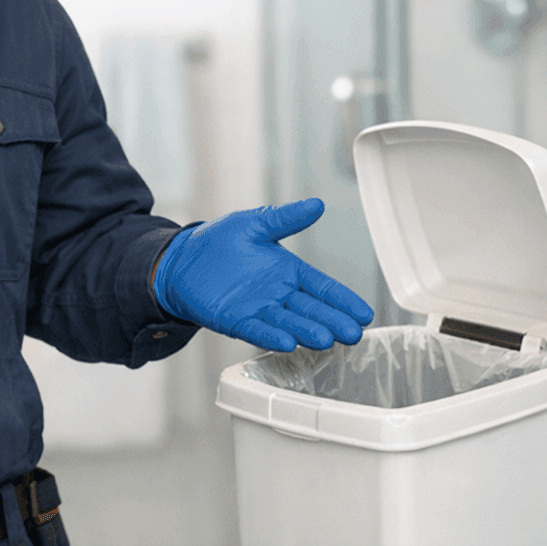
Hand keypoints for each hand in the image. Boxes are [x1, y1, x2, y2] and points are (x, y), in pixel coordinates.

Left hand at [152, 199, 374, 351]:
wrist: (181, 259)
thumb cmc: (219, 241)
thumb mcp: (254, 224)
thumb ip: (285, 218)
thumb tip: (317, 203)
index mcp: (287, 271)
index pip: (322, 287)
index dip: (343, 300)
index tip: (365, 314)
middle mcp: (278, 294)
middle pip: (312, 309)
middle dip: (333, 321)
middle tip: (353, 334)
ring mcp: (258, 309)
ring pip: (289, 322)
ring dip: (307, 331)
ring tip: (326, 340)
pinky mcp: (235, 320)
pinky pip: (257, 329)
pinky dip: (271, 335)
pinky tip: (288, 342)